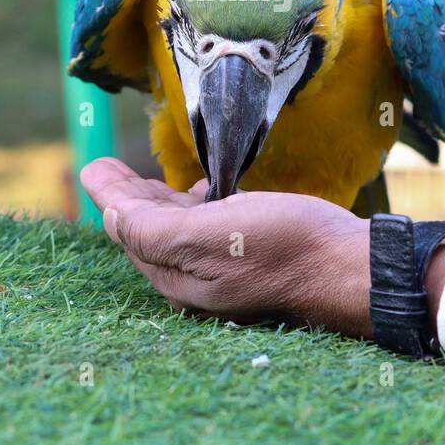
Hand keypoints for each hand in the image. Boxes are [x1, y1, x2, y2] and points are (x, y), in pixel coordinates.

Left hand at [81, 157, 373, 335]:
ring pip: (179, 229)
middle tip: (105, 166)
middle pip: (150, 231)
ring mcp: (226, 267)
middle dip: (127, 196)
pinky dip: (194, 206)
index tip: (92, 167)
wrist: (352, 264)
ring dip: (157, 199)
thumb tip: (110, 218)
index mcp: (180, 277)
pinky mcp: (253, 254)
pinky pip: (210, 229)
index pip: (130, 230)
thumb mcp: (208, 235)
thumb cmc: (283, 245)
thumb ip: (153, 230)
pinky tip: (203, 190)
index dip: (110, 195)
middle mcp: (198, 278)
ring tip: (144, 175)